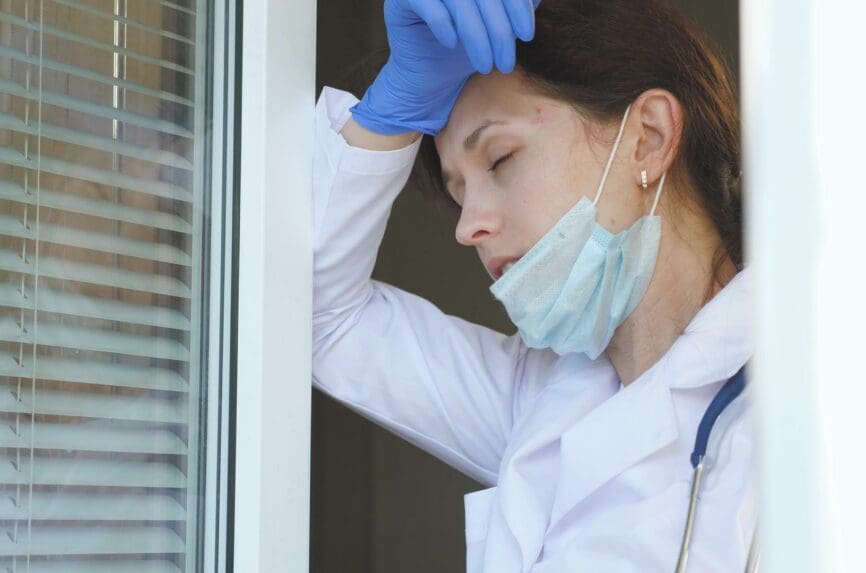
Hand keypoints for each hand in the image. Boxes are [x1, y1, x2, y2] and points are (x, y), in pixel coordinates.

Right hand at [349, 0, 541, 135]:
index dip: (517, 6)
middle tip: (505, 62)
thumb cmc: (463, 52)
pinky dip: (443, 24)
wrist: (427, 81)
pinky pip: (426, 3)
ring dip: (476, 35)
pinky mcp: (401, 0)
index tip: (527, 35)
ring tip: (484, 65)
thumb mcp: (496, 29)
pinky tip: (452, 46)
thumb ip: (515, 8)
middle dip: (499, 30)